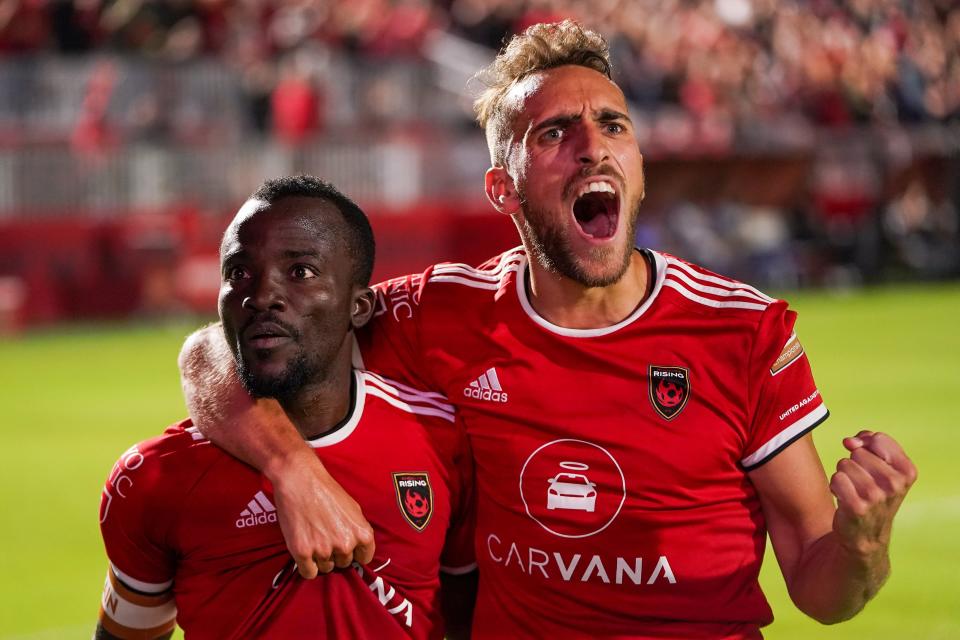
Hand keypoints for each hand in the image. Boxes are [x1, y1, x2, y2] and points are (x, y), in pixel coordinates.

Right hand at [269, 450, 375, 577]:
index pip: (365, 558)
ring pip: (326, 568)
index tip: (347, 549)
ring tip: (313, 538)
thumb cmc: (326, 490)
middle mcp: (345, 544)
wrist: (300, 480)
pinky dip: (306, 566)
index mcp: (362, 533)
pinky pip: (309, 573)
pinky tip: (305, 551)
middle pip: (344, 564)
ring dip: (320, 559)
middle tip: (325, 537)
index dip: (355, 553)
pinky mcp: (303, 553)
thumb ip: (358, 530)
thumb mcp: (353, 508)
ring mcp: (324, 550)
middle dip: (336, 554)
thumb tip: (359, 548)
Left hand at [830, 430, 916, 557]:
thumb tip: (850, 441)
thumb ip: (868, 442)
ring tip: (854, 491)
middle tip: (861, 483)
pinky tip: (844, 498)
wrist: (866, 534)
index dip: (866, 444)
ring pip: (844, 464)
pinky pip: (836, 478)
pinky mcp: (857, 506)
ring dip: (843, 475)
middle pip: (858, 452)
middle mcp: (895, 483)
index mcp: (907, 471)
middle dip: (854, 464)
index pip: (878, 438)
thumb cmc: (873, 493)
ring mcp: (876, 496)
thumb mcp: (882, 466)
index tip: (867, 460)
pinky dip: (835, 486)